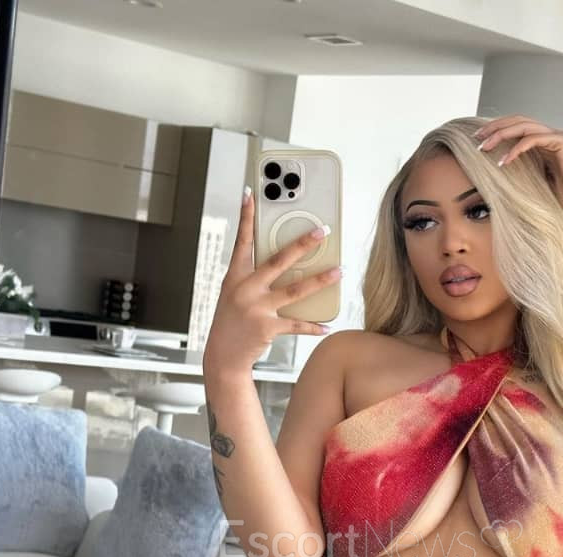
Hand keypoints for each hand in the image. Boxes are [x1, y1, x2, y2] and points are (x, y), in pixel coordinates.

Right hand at [203, 189, 340, 375]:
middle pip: (278, 260)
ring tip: (339, 272)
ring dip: (320, 281)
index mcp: (235, 277)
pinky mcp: (267, 327)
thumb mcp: (234, 295)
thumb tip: (285, 266)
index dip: (245, 216)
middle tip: (321, 231)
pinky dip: (313, 326)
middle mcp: (245, 289)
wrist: (223, 355)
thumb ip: (254, 279)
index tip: (251, 194)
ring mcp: (256, 308)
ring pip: (295, 290)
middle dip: (302, 244)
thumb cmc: (231, 324)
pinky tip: (327, 325)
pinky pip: (296, 324)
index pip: (242, 241)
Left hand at [473, 115, 562, 214]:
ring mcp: (556, 136)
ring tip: (485, 147)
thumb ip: (519, 176)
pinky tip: (504, 161)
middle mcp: (548, 135)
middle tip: (476, 139)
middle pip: (517, 121)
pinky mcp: (562, 142)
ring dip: (502, 134)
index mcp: (542, 143)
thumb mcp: (533, 184)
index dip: (497, 131)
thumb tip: (494, 181)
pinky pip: (534, 139)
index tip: (478, 142)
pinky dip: (517, 148)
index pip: (516, 128)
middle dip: (494, 128)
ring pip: (524, 126)